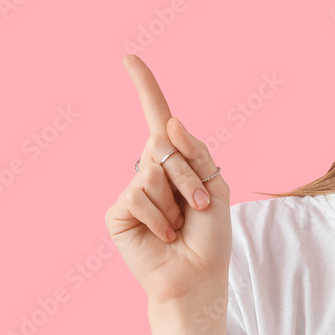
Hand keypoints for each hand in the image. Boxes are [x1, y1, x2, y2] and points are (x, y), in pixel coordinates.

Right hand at [105, 54, 231, 306]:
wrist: (198, 276)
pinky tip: (164, 235)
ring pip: (153, 170)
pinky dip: (160, 217)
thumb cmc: (210, 235)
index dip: (145, 87)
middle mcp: (150, 170)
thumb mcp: (215, 186)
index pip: (158, 118)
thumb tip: (169, 122)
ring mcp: (132, 189)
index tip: (130, 58)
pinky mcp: (118, 212)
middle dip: (189, 176)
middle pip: (164, 145)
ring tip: (181, 224)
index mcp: (175, 162)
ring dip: (178, 199)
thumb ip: (195, 152)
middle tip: (198, 208)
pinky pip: (139, 195)